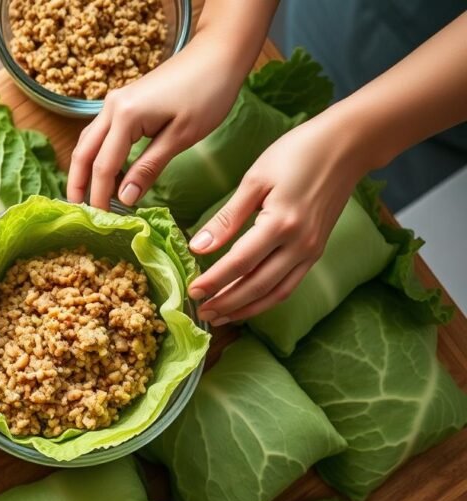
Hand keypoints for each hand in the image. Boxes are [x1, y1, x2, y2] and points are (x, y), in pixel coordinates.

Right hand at [66, 38, 246, 209]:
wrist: (217, 55)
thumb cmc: (207, 94)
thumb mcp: (181, 137)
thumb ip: (149, 167)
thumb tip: (125, 198)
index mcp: (125, 116)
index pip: (103, 166)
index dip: (100, 196)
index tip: (101, 221)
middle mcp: (112, 107)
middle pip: (83, 153)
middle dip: (78, 184)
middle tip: (79, 214)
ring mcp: (115, 102)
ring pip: (88, 142)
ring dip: (85, 170)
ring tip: (88, 198)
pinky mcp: (123, 102)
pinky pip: (101, 134)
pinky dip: (98, 156)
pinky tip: (108, 174)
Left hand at [187, 112, 368, 324]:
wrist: (347, 146)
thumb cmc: (298, 153)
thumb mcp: (255, 179)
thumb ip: (227, 218)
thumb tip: (198, 247)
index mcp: (281, 224)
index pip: (240, 263)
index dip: (214, 281)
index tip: (191, 292)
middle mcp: (300, 244)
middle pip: (257, 286)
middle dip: (226, 302)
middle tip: (201, 312)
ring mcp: (311, 251)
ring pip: (275, 293)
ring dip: (246, 308)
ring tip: (220, 316)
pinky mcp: (316, 251)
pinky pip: (289, 285)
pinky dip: (266, 299)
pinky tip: (247, 303)